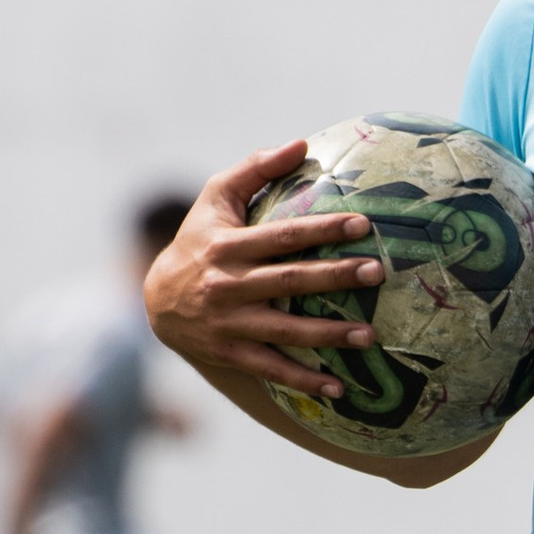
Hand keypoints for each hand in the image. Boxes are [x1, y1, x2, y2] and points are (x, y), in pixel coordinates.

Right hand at [142, 143, 384, 402]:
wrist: (157, 300)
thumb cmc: (199, 239)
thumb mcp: (216, 198)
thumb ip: (255, 169)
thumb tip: (301, 144)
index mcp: (228, 245)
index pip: (283, 236)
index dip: (323, 230)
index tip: (362, 225)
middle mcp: (228, 285)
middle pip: (290, 281)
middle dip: (336, 277)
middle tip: (377, 273)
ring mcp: (230, 323)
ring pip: (286, 330)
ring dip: (329, 335)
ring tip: (369, 335)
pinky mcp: (230, 353)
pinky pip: (272, 369)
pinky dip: (304, 380)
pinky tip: (338, 388)